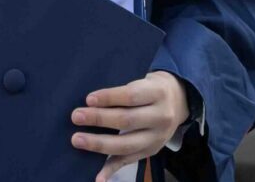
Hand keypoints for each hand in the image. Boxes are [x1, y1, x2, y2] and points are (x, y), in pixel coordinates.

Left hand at [71, 71, 187, 181]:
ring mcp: (157, 138)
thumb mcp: (143, 82)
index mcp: (157, 93)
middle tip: (76, 116)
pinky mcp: (151, 152)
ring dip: (100, 144)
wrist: (178, 101)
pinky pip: (129, 162)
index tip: (88, 99)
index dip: (109, 97)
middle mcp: (160, 117)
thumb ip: (122, 93)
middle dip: (99, 119)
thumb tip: (90, 102)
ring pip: (127, 144)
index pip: (131, 96)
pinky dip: (112, 170)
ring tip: (77, 140)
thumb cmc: (150, 89)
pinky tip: (98, 177)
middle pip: (127, 120)